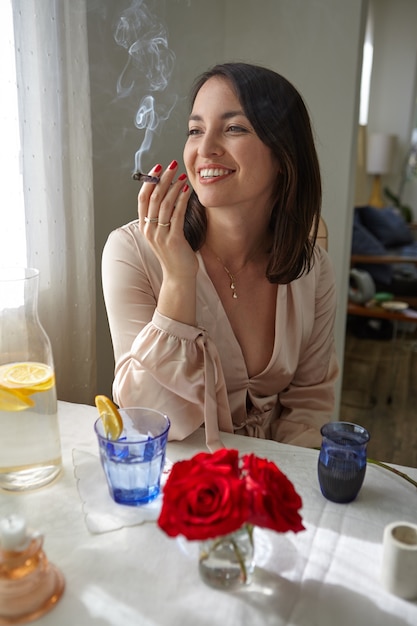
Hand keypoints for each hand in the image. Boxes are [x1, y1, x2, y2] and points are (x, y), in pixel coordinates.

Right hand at [138, 161, 196, 281]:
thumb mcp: (163, 233)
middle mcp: (149, 230)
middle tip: (172, 165)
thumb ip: (162, 216)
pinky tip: (187, 190)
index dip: (149, 181)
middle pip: (153, 197)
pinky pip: (176, 214)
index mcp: (144, 226)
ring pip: (164, 204)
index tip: (157, 167)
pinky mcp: (173, 239)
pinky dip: (181, 200)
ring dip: (174, 186)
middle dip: (163, 178)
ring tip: (182, 175)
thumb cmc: (174, 253)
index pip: (142, 198)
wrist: (178, 276)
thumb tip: (167, 194)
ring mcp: (160, 235)